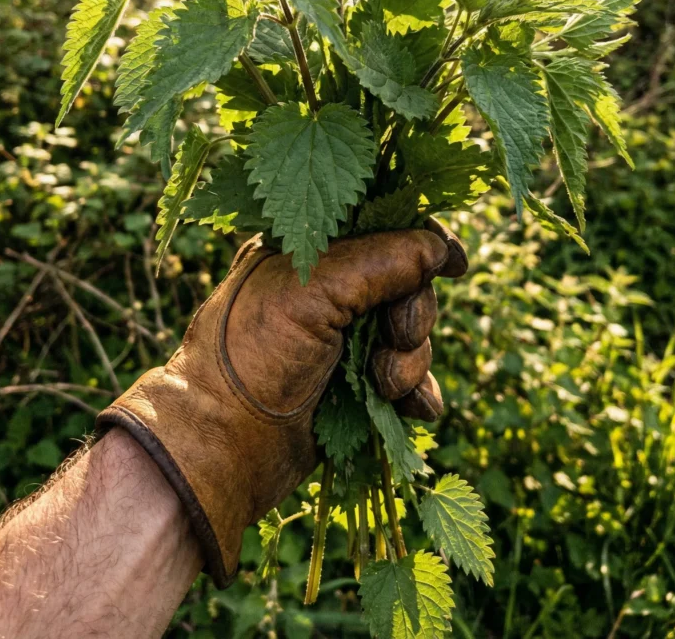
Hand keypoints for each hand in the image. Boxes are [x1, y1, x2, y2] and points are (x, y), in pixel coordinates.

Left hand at [97, 223, 466, 586]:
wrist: (221, 448)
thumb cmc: (253, 356)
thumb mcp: (313, 291)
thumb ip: (382, 260)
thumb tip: (438, 247)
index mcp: (305, 250)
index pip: (379, 226)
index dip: (420, 241)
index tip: (454, 263)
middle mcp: (326, 290)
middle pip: (407, 283)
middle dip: (413, 313)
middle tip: (395, 337)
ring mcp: (341, 340)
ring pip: (411, 335)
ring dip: (410, 361)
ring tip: (384, 386)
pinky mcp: (353, 388)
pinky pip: (408, 381)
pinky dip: (415, 393)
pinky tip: (411, 410)